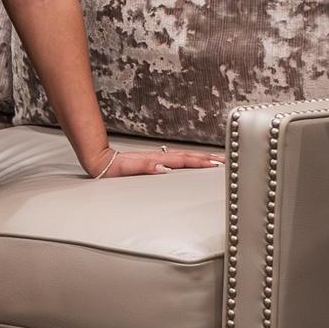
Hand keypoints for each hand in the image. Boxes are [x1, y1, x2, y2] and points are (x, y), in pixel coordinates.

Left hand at [84, 144, 224, 177]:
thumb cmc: (114, 169)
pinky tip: (196, 164)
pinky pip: (178, 161)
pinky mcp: (156, 162)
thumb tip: (163, 168)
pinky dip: (190, 161)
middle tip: (226, 160)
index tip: (216, 164)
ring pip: (184, 157)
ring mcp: (159, 159)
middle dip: (207, 158)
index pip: (183, 161)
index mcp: (157, 159)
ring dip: (201, 158)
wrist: (102, 163)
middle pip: (188, 157)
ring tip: (217, 160)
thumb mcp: (128, 170)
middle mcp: (160, 157)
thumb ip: (145, 168)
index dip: (200, 162)